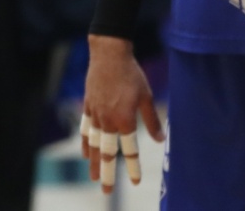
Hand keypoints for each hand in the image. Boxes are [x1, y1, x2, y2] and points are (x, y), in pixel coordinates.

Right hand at [80, 34, 162, 193]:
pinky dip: (84, 142)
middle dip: (106, 173)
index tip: (136, 181)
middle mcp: (107, 120)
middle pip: (105, 152)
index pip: (128, 149)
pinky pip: (85, 129)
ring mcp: (95, 114)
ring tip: (93, 176)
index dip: (133, 166)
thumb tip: (160, 140)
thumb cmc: (131, 74)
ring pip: (92, 144)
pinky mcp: (88, 106)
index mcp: (124, 119)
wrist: (109, 54)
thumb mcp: (146, 96)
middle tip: (105, 191)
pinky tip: (85, 152)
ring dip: (93, 162)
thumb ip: (151, 120)